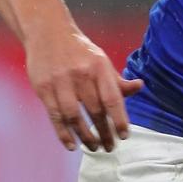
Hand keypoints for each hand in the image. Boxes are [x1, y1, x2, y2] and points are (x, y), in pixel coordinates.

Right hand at [25, 28, 143, 151]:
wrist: (48, 34)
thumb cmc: (80, 52)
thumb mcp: (102, 61)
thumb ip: (117, 80)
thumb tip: (139, 87)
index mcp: (99, 67)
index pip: (112, 98)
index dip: (119, 119)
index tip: (124, 135)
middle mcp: (81, 75)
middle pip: (94, 110)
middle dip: (104, 132)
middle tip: (110, 147)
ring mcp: (60, 82)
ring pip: (74, 116)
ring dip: (85, 136)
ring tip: (94, 147)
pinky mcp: (43, 89)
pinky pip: (54, 116)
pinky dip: (63, 133)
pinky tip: (72, 145)